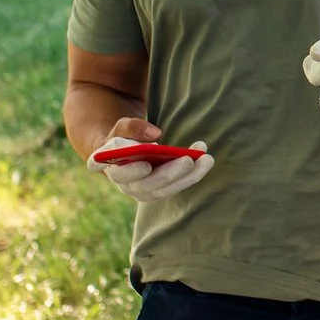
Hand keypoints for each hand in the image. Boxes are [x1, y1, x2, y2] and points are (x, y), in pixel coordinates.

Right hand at [87, 118, 215, 202]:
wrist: (126, 153)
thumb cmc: (123, 138)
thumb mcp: (122, 127)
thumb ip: (133, 127)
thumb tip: (156, 135)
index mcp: (113, 170)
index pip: (119, 175)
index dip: (132, 172)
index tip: (146, 165)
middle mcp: (128, 187)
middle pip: (149, 185)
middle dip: (170, 173)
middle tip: (188, 159)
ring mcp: (146, 192)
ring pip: (169, 188)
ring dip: (190, 175)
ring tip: (207, 159)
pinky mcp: (162, 191)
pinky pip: (179, 185)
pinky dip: (193, 174)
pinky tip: (206, 160)